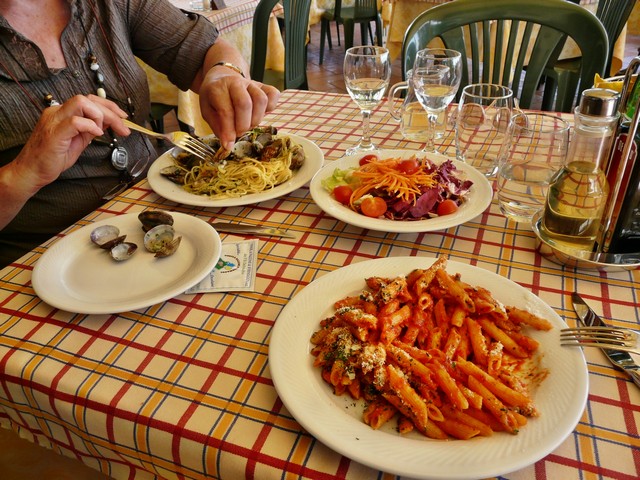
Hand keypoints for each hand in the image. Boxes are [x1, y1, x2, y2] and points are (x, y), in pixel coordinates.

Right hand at [13, 95, 128, 190]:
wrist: (32, 171)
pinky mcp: (54, 133)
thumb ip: (92, 130)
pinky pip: (75, 122)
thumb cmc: (53, 157)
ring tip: (104, 132)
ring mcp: (54, 121)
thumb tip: (109, 121)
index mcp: (63, 113)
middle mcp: (57, 112)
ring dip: (100, 116)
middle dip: (110, 111)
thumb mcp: (79, 141)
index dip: (109, 106)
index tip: (123, 117)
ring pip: (80, 102)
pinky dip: (90, 126)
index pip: (89, 100)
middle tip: (123, 127)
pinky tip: (97, 134)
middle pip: (87, 99)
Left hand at [198, 73, 279, 150]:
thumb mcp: (207, 111)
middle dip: (243, 125)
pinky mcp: (263, 85)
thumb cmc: (214, 96)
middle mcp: (236, 82)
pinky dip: (270, 107)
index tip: (228, 145)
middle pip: (245, 104)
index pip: (226, 111)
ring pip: (261, 100)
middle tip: (239, 133)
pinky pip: (273, 95)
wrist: (222, 77)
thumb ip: (217, 126)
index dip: (228, 131)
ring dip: (256, 119)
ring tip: (248, 124)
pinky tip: (261, 113)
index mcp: (218, 88)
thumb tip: (228, 143)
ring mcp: (251, 83)